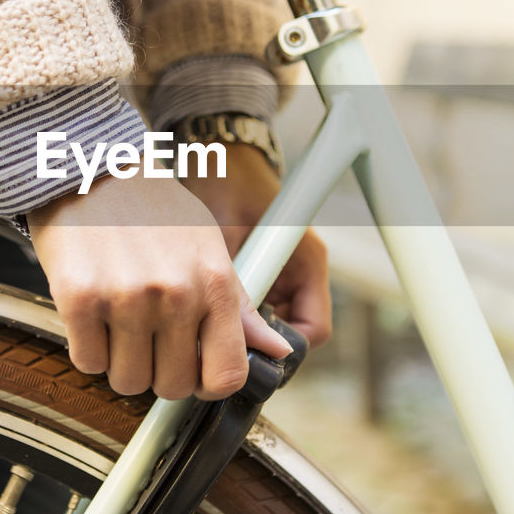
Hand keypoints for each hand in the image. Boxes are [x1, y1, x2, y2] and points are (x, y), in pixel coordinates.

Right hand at [27, 173, 293, 400]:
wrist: (89, 166)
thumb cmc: (151, 210)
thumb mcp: (207, 247)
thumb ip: (239, 305)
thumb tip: (278, 353)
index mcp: (215, 281)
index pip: (227, 374)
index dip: (208, 384)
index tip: (193, 372)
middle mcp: (175, 292)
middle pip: (173, 386)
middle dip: (159, 372)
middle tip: (147, 338)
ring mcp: (126, 297)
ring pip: (127, 381)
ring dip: (120, 363)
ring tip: (118, 322)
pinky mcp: (79, 298)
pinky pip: (88, 361)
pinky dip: (87, 348)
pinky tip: (92, 315)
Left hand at [180, 143, 331, 347]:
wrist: (217, 157)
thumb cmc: (227, 187)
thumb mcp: (225, 237)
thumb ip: (233, 283)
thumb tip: (229, 331)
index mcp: (308, 264)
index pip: (313, 331)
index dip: (283, 350)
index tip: (248, 356)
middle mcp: (300, 273)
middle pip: (289, 332)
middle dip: (258, 344)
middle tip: (218, 347)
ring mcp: (282, 273)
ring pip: (269, 322)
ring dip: (241, 327)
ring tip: (205, 327)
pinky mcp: (261, 270)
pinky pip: (252, 306)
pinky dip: (230, 312)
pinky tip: (201, 308)